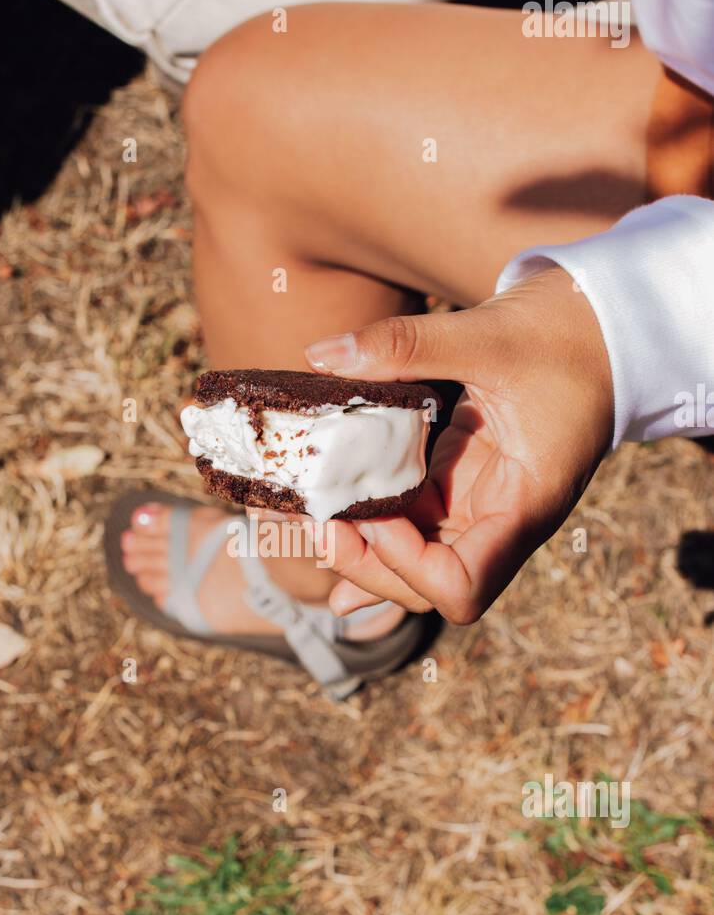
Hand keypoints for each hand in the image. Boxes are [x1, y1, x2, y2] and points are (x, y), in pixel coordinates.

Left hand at [305, 266, 613, 623]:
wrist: (605, 326)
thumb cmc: (568, 332)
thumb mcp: (490, 332)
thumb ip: (407, 344)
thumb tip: (324, 354)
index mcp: (524, 504)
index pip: (463, 587)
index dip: (406, 566)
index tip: (373, 516)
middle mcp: (501, 521)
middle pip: (427, 589)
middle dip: (367, 566)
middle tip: (316, 520)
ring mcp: (480, 507)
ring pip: (414, 564)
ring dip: (360, 553)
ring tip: (309, 520)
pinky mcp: (461, 484)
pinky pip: (410, 524)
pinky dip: (369, 528)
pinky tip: (327, 528)